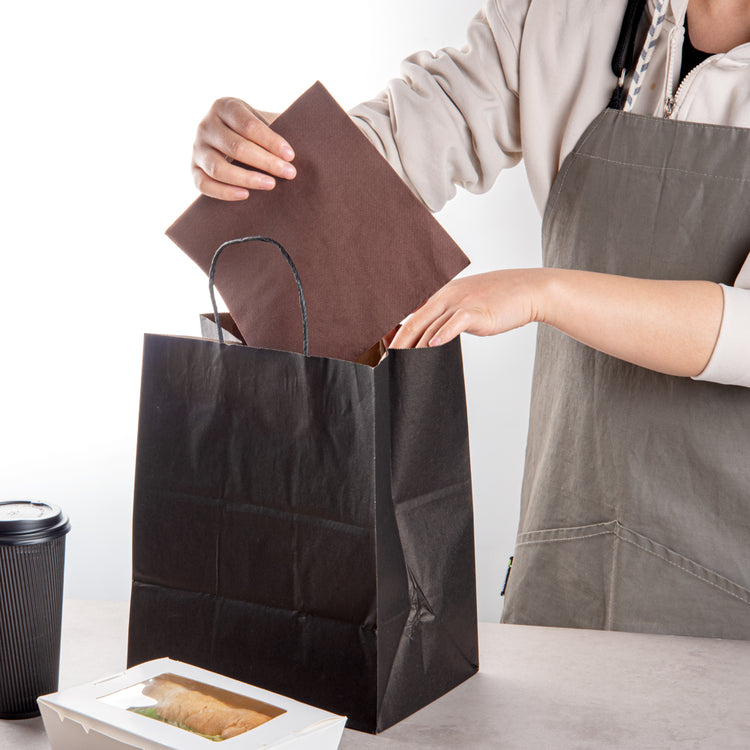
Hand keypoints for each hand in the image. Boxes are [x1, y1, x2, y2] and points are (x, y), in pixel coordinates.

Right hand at [191, 97, 296, 199]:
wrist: (229, 138)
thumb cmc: (254, 131)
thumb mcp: (262, 120)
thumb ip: (277, 127)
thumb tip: (303, 147)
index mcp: (225, 106)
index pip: (248, 125)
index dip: (271, 141)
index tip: (291, 156)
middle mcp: (206, 125)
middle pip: (236, 147)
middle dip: (266, 162)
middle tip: (289, 173)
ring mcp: (197, 148)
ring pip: (219, 168)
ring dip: (247, 179)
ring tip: (271, 185)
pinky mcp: (193, 169)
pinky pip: (205, 185)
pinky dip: (225, 192)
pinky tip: (246, 195)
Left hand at [389, 270, 541, 347]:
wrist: (528, 291)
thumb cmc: (499, 300)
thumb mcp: (467, 304)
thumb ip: (447, 317)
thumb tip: (431, 337)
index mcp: (442, 293)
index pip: (411, 314)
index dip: (395, 332)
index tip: (385, 350)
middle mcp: (446, 295)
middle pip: (414, 321)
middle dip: (397, 344)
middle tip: (385, 362)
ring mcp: (460, 302)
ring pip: (430, 324)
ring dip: (413, 346)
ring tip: (401, 362)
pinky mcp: (476, 311)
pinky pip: (454, 322)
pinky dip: (442, 335)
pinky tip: (432, 346)